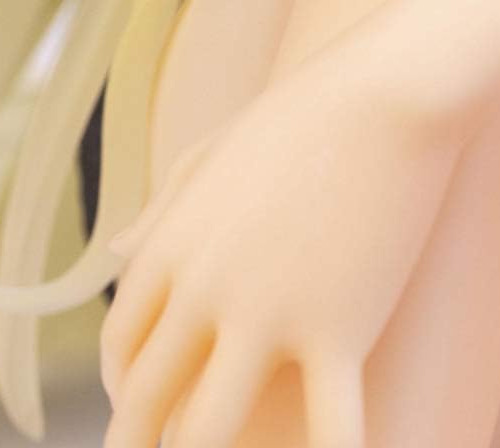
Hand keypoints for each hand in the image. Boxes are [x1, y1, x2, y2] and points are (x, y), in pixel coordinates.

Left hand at [98, 37, 467, 447]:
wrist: (388, 88)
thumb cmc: (309, 113)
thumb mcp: (217, 153)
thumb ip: (162, 210)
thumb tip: (112, 252)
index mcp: (172, 243)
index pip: (122, 340)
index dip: (123, 388)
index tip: (137, 411)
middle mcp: (204, 288)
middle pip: (148, 396)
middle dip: (138, 445)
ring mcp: (268, 314)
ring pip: (207, 432)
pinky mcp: (336, 332)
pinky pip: (326, 433)